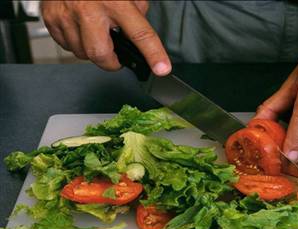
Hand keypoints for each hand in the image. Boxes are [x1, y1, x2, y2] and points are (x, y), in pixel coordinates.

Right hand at [41, 0, 170, 74]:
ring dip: (92, 52)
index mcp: (115, 3)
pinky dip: (76, 43)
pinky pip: (66, 46)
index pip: (140, 34)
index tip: (161, 68)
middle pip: (101, 54)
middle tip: (117, 59)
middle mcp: (90, 10)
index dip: (153, 54)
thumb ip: (135, 12)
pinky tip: (81, 30)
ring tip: (96, 35)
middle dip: (111, 63)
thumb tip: (139, 36)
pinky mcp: (51, 19)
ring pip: (81, 53)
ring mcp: (67, 15)